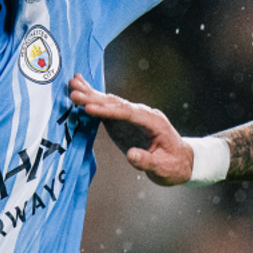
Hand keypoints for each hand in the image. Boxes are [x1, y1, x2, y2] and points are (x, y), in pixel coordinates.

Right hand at [68, 76, 195, 186]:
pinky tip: (81, 91)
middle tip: (74, 92)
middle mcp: (142, 114)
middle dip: (94, 98)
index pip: (127, 113)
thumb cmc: (173, 165)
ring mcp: (133, 116)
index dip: (108, 111)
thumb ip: (146, 161)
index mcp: (153, 122)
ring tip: (72, 84)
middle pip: (116, 103)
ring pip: (110, 102)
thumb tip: (131, 155)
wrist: (181, 161)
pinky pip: (109, 109)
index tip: (89, 108)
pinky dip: (94, 100)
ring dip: (91, 94)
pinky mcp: (125, 121)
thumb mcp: (163, 167)